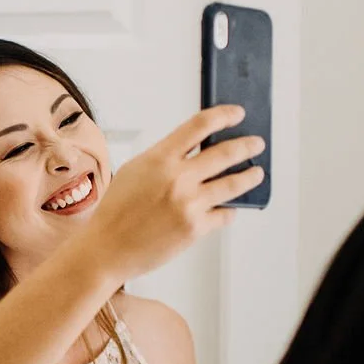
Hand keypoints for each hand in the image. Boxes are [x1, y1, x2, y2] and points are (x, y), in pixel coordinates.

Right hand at [81, 106, 264, 281]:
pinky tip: (231, 207)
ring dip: (250, 176)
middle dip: (247, 145)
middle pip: (225, 152)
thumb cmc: (116, 212)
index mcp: (160, 158)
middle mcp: (177, 178)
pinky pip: (224, 214)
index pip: (200, 125)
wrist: (106, 249)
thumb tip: (194, 150)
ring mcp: (188, 204)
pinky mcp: (195, 228)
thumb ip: (165, 158)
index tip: (237, 114)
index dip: (224, 115)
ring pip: (233, 184)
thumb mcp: (135, 171)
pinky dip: (230, 210)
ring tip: (256, 173)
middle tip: (256, 144)